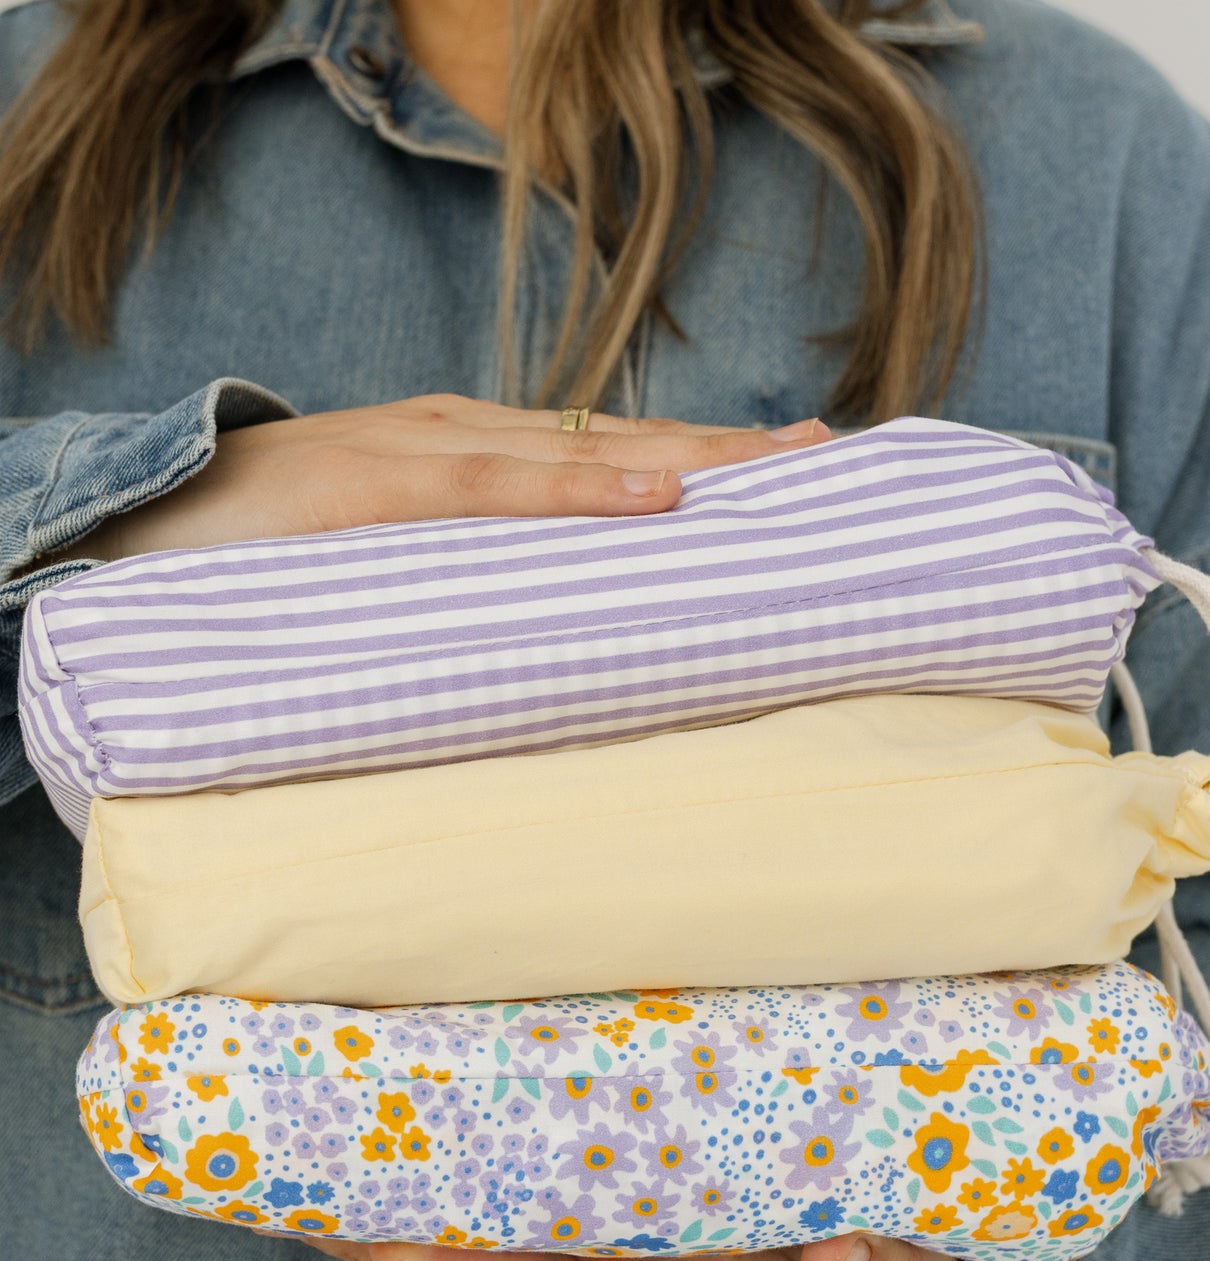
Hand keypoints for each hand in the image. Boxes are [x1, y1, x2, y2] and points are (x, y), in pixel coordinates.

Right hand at [57, 398, 830, 561]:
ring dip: (687, 461)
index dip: (708, 464)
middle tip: (832, 457)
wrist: (148, 522)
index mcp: (483, 462)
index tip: (799, 472)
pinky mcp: (376, 484)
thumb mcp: (406, 566)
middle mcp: (472, 440)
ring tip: (782, 466)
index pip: (618, 455)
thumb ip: (482, 585)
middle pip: (628, 443)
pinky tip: (652, 499)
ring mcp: (427, 452)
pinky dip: (575, 492)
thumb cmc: (286, 552)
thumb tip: (571, 642)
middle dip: (730, 454)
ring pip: (585, 450)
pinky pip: (493, 486)